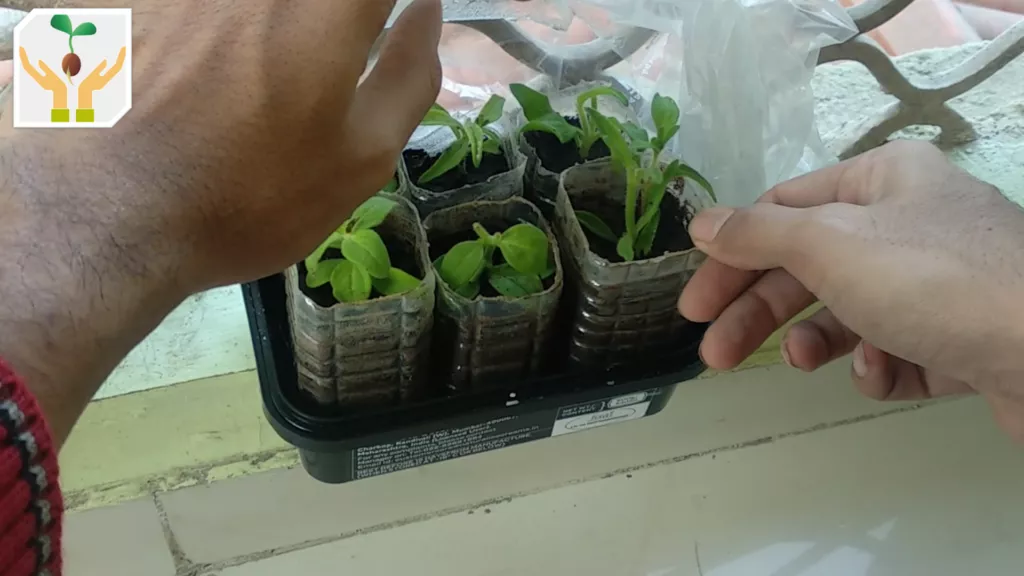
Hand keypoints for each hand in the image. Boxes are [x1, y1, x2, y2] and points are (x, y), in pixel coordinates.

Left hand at [0, 0, 441, 443]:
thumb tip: (427, 13)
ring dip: (259, 34)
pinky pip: (180, 8)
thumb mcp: (360, 159)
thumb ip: (408, 75)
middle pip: (312, 0)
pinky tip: (191, 83)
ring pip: (248, 8)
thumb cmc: (250, 199)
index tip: (377, 36)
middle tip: (304, 86)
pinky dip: (198, 32)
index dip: (376, 13)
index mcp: (324, 8)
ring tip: (243, 95)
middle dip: (327, 26)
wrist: (104, 220)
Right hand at [679, 140, 1023, 440]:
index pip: (783, 210)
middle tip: (714, 356)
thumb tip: (701, 223)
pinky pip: (895, 349)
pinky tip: (884, 368)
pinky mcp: (958, 338)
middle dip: (760, 313)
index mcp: (883, 180)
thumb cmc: (931, 281)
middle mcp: (910, 223)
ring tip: (800, 364)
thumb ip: (757, 233)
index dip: (731, 255)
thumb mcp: (828, 244)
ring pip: (848, 313)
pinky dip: (879, 363)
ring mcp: (937, 284)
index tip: (695, 305)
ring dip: (818, 340)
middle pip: (809, 267)